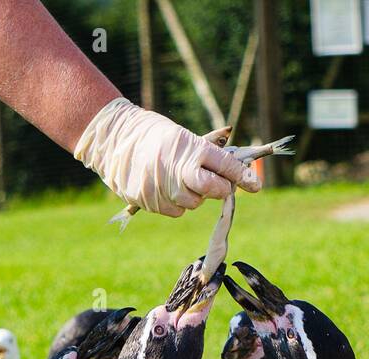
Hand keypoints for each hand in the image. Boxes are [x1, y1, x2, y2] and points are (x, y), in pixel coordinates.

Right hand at [74, 98, 260, 217]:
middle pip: (213, 189)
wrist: (113, 139)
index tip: (254, 185)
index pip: (225, 164)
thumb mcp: (182, 136)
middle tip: (219, 185)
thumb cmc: (155, 136)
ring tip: (180, 179)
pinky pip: (176, 211)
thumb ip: (206, 155)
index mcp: (191, 147)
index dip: (242, 175)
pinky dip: (176, 203)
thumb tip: (236, 175)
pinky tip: (165, 187)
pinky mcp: (149, 201)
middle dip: (221, 189)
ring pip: (194, 203)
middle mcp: (178, 168)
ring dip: (194, 195)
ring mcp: (163, 187)